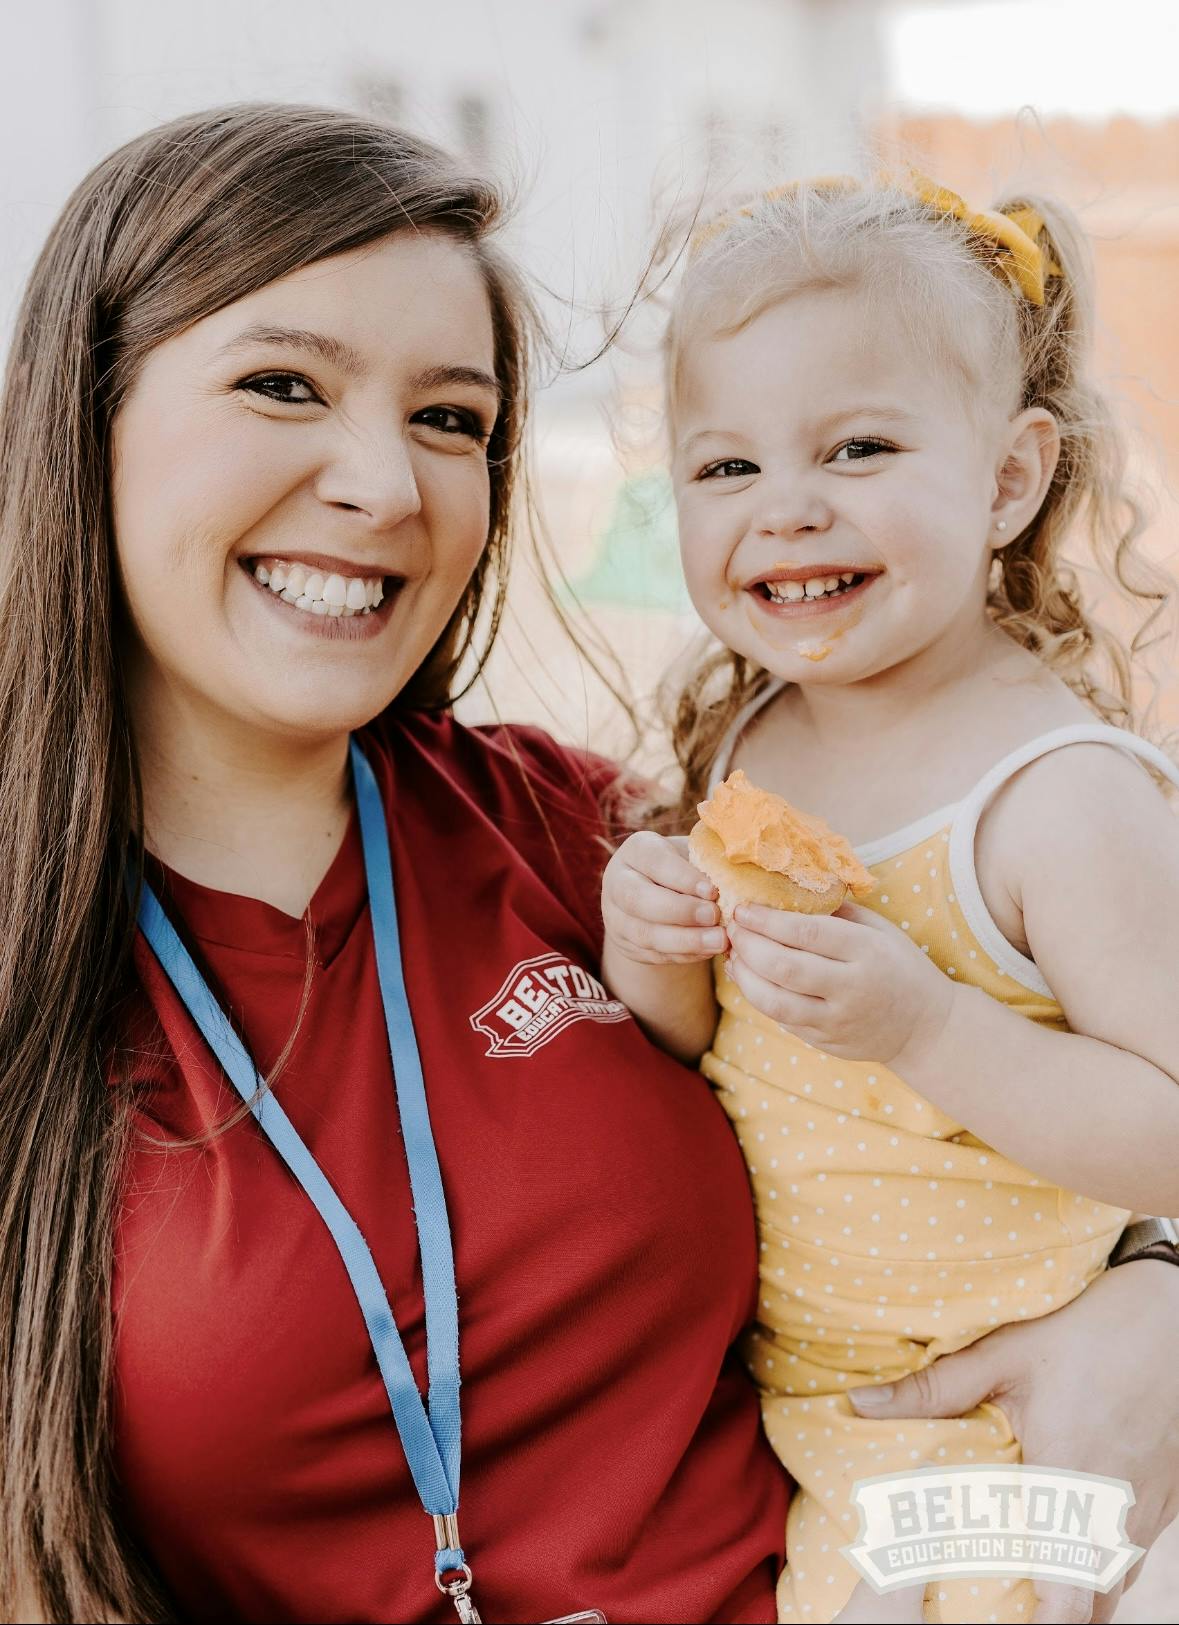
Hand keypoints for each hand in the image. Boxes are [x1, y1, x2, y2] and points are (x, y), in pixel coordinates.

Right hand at [601, 832, 726, 966]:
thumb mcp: (693, 853)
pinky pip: (654, 954)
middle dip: (680, 911)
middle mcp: (618, 883)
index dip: (682, 877)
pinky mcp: (628, 946)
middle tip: (714, 916)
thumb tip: (740, 868)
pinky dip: (684, 955)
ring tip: (719, 941)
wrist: (657, 892)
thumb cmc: (685, 867)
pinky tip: (709, 951)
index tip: (712, 891)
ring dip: (685, 940)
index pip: (653, 862)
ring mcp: (618, 918)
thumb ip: (709, 858)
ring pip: (645, 933)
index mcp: (636, 851)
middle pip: (638, 900)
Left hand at [726, 898, 955, 1063]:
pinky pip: (782, 1020)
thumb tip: (787, 891)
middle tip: (731, 928)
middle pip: (784, 967)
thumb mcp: (881, 930)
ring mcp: (837, 1021)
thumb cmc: (900, 966)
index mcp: (867, 952)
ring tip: (733, 955)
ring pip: (775, 1001)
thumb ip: (838, 912)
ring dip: (744, 976)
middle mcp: (851, 989)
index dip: (767, 921)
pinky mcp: (826, 1042)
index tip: (743, 908)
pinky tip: (748, 978)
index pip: (807, 934)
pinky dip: (758, 997)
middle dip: (748, 946)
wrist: (925, 1027)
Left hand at [846, 1260, 1178, 1622]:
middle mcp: (1116, 1513)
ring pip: (1116, 1584)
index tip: (1006, 1621)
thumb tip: (859, 1406)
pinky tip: (1069, 1537)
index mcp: (1071, 1486)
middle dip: (1052, 1614)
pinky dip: (1103, 1562)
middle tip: (1004, 1599)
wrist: (1166, 1316)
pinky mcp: (1168, 1501)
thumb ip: (932, 1390)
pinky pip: (1136, 1553)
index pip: (1068, 1599)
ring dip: (1079, 1591)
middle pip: (1092, 1607)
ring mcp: (1148, 1512)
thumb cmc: (1083, 1333)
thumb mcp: (1003, 1356)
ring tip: (1031, 1573)